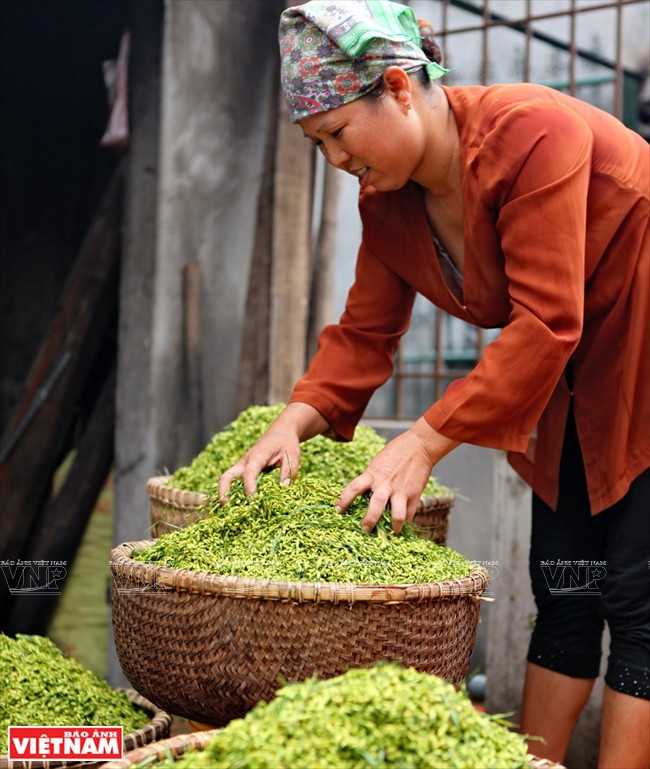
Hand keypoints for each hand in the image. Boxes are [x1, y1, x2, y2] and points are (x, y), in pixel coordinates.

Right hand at [217, 403, 329, 501]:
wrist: (280, 433)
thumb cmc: (286, 443)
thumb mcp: (293, 454)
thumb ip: (289, 471)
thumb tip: (284, 487)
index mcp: (257, 456)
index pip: (249, 473)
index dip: (249, 487)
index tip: (252, 501)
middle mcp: (245, 462)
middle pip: (227, 476)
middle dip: (224, 492)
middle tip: (226, 507)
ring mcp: (242, 467)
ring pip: (227, 480)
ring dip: (226, 495)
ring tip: (230, 512)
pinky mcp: (244, 471)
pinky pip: (234, 483)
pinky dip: (233, 494)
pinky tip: (238, 507)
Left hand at [336, 418, 458, 533]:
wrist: (419, 445)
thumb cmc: (395, 453)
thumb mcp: (377, 464)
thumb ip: (371, 479)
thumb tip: (363, 495)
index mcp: (373, 474)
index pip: (353, 488)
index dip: (344, 500)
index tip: (338, 510)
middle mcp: (386, 484)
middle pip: (375, 507)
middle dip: (369, 521)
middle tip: (364, 529)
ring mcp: (401, 491)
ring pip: (396, 515)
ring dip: (392, 527)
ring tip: (389, 533)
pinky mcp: (415, 495)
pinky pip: (409, 514)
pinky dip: (405, 521)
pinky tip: (401, 524)